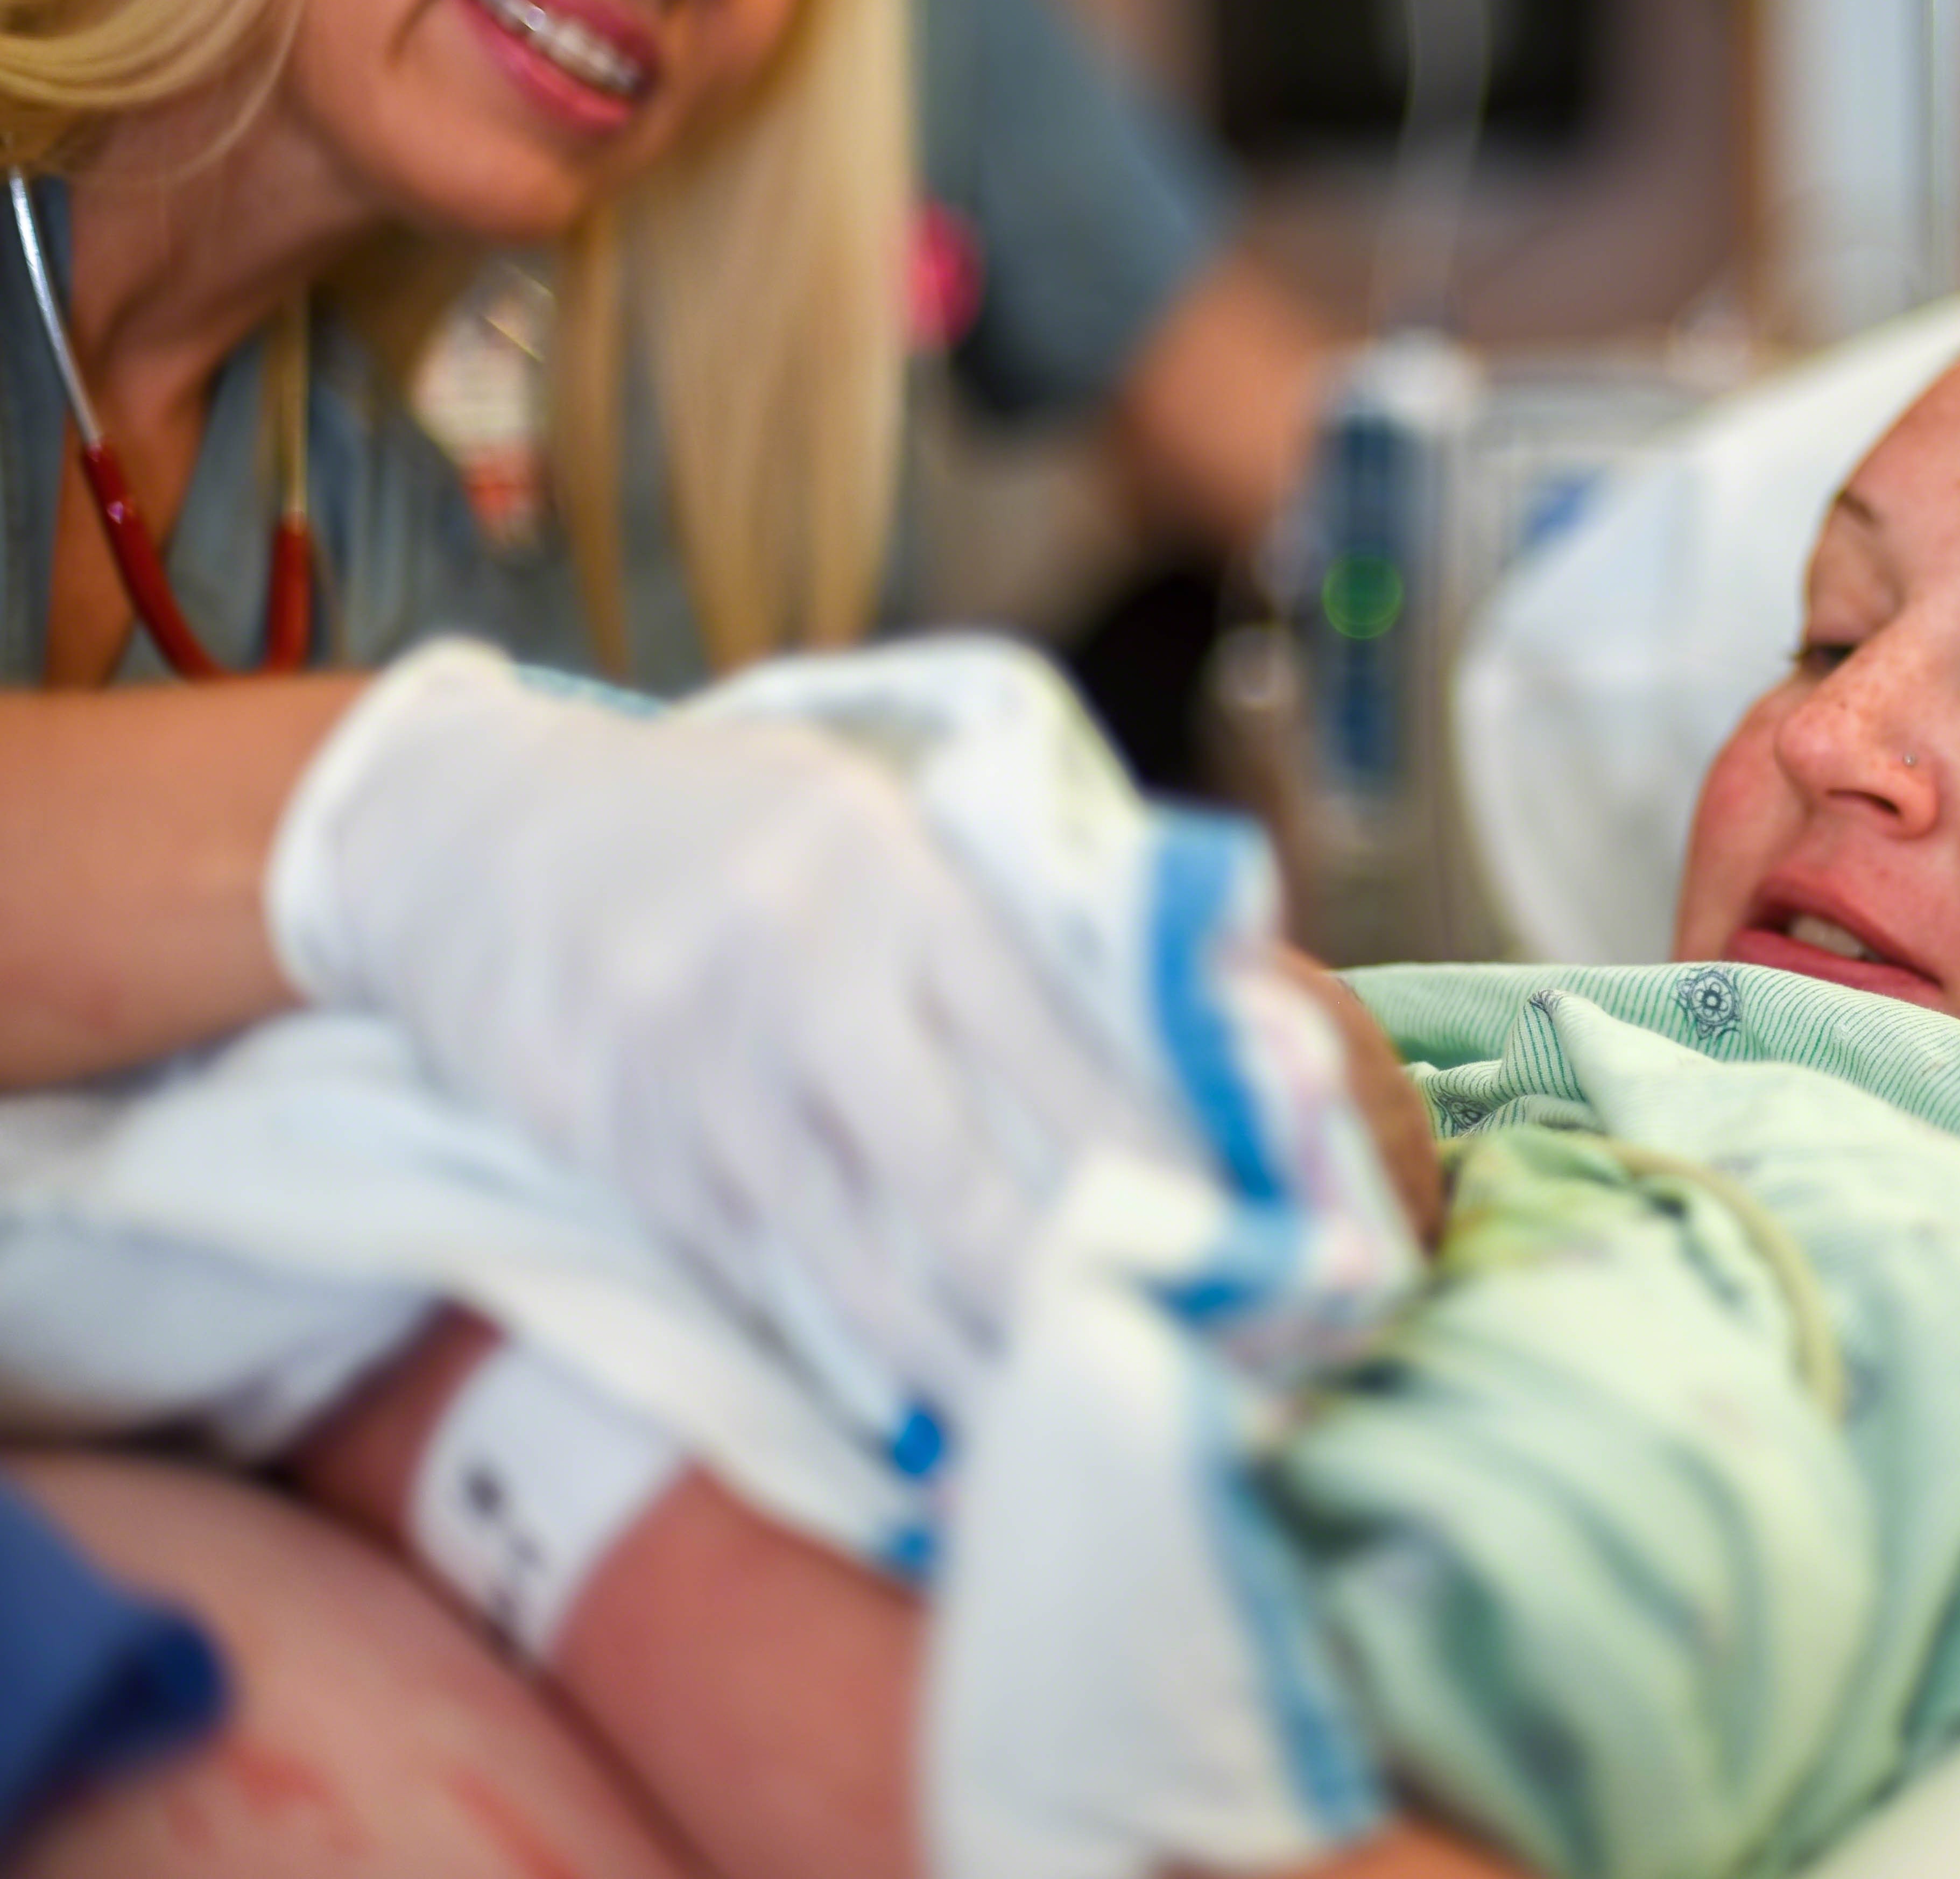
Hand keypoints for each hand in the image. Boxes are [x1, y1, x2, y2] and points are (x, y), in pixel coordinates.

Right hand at [266, 643, 1131, 1436]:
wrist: (463, 825)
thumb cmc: (711, 820)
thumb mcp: (862, 810)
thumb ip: (989, 913)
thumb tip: (1166, 1010)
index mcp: (884, 881)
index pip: (1047, 1046)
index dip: (1137, 1160)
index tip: (1213, 1241)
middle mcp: (789, 978)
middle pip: (945, 1182)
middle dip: (1048, 1296)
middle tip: (1136, 1375)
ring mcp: (684, 1072)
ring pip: (838, 1259)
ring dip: (944, 1360)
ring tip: (1034, 1432)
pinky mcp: (604, 1147)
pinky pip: (738, 1267)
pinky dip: (819, 1339)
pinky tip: (890, 1399)